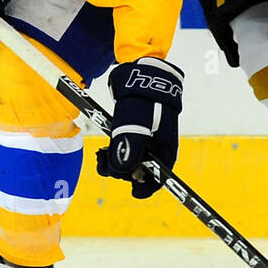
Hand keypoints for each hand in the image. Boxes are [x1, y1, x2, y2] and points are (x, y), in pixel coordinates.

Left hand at [96, 57, 183, 198]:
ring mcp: (144, 142)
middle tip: (107, 161)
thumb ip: (128, 151)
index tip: (133, 192)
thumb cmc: (143, 101)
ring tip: (102, 154)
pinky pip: (123, 151)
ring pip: (128, 162)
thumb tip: (119, 172)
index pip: (159, 178)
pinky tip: (104, 150)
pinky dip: (113, 153)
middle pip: (139, 172)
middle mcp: (155, 149)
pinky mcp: (133, 135)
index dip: (146, 188)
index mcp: (165, 150)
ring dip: (114, 162)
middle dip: (122, 170)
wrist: (140, 75)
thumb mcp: (135, 126)